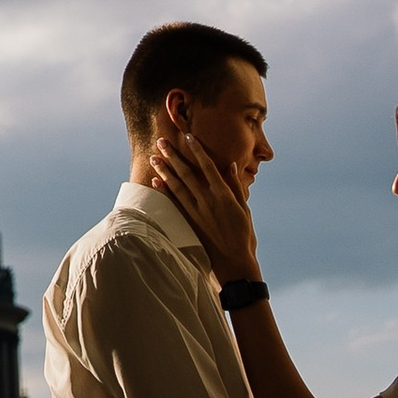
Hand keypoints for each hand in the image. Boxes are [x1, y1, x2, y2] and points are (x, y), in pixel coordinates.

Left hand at [145, 112, 262, 286]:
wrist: (234, 261)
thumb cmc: (243, 234)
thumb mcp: (244, 208)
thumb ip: (235, 186)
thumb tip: (230, 165)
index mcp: (223, 195)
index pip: (208, 166)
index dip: (197, 150)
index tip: (188, 136)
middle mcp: (207, 201)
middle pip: (187, 173)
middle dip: (173, 156)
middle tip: (161, 141)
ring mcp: (196, 212)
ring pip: (177, 186)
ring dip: (164, 171)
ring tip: (154, 157)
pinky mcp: (189, 222)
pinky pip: (174, 203)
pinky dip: (164, 191)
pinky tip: (155, 181)